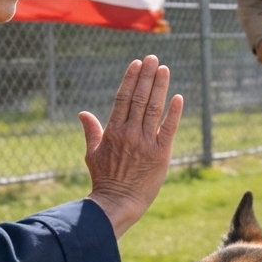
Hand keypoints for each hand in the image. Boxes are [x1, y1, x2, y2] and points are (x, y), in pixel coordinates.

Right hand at [80, 56, 183, 238]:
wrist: (118, 203)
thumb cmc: (104, 179)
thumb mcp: (92, 153)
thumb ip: (91, 131)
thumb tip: (83, 113)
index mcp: (113, 130)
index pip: (123, 97)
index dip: (131, 78)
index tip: (137, 63)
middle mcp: (130, 133)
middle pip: (139, 97)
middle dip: (147, 76)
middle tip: (153, 58)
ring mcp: (146, 142)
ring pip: (154, 108)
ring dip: (160, 86)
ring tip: (164, 69)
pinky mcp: (161, 154)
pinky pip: (169, 128)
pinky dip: (174, 112)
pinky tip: (178, 97)